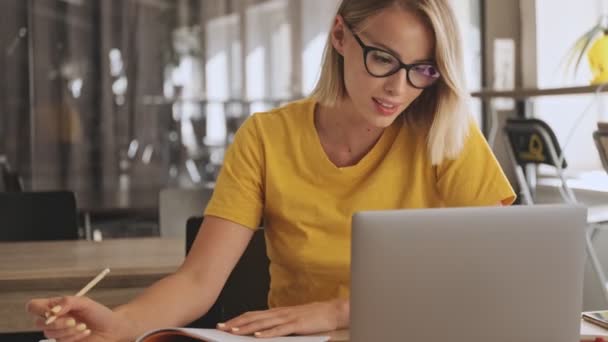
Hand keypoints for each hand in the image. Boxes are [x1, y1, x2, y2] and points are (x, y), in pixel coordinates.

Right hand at [26, 296, 131, 341]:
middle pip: (38, 323)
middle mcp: (53, 320)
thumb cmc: (98, 313)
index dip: (38, 309)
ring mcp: (57, 334)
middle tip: (74, 321)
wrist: (111, 328)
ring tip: (84, 326)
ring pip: (49, 334)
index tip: (53, 311)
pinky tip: (85, 332)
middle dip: (57, 323)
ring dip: (69, 330)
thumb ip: (67, 302)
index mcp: (55, 307)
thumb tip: (53, 310)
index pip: (33, 306)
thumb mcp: (85, 302)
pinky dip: (73, 337)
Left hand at [216, 299, 348, 337]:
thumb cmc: (312, 317)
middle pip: (254, 317)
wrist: (331, 312)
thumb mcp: (291, 320)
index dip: (237, 319)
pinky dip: (268, 333)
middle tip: (221, 328)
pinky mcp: (297, 324)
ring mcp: (287, 318)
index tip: (224, 324)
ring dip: (247, 328)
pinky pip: (280, 329)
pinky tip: (258, 336)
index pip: (252, 314)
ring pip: (263, 323)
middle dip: (236, 323)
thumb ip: (277, 324)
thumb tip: (260, 331)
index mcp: (277, 312)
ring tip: (234, 332)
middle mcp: (279, 313)